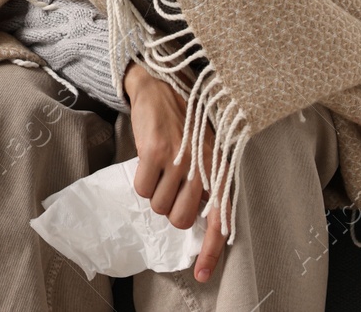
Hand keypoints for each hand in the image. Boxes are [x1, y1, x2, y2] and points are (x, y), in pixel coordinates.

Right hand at [125, 61, 226, 283]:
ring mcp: (178, 159)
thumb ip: (206, 183)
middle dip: (168, 209)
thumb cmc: (185, 123)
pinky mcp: (154, 151)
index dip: (211, 250)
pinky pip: (141, 189)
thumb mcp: (206, 151)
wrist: (162, 86)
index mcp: (218, 168)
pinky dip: (140, 181)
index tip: (202, 275)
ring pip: (157, 206)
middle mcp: (202, 166)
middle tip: (167, 187)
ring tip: (158, 167)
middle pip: (179, 219)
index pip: (220, 218)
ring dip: (153, 192)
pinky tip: (147, 160)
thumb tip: (196, 221)